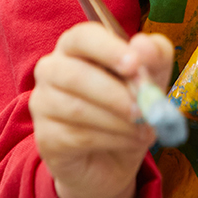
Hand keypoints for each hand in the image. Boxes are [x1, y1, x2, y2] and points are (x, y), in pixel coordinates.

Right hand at [30, 21, 174, 197]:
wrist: (113, 159)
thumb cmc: (128, 107)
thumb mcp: (152, 78)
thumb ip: (154, 55)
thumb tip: (143, 45)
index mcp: (75, 46)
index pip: (82, 37)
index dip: (108, 49)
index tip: (134, 64)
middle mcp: (51, 69)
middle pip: (75, 74)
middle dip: (115, 93)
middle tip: (145, 109)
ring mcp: (42, 103)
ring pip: (77, 108)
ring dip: (118, 121)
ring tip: (144, 129)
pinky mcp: (45, 137)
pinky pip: (77, 135)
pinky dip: (111, 139)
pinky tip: (129, 142)